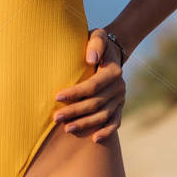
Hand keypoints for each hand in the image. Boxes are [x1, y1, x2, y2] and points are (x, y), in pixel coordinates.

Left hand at [53, 28, 126, 142]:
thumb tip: (90, 59)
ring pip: (103, 115)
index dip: (75, 93)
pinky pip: (115, 122)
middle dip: (75, 111)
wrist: (112, 52)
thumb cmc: (98, 43)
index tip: (57, 96)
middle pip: (95, 103)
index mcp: (113, 72)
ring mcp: (120, 99)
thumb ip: (95, 45)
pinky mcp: (119, 107)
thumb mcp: (98, 36)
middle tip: (56, 118)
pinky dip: (106, 131)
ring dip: (85, 124)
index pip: (92, 86)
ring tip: (67, 129)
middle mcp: (119, 87)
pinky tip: (95, 139)